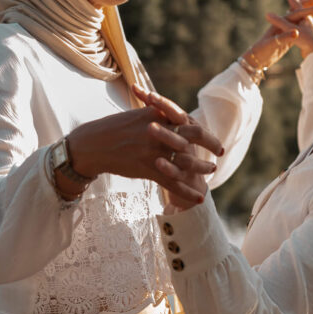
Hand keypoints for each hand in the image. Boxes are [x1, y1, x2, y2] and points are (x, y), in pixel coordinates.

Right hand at [66, 100, 222, 206]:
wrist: (91, 144)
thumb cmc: (112, 129)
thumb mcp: (136, 115)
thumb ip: (156, 115)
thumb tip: (172, 116)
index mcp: (156, 115)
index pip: (187, 120)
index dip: (202, 128)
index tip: (210, 133)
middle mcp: (158, 131)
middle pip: (193, 137)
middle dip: (210, 143)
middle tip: (221, 151)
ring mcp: (153, 151)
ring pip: (185, 162)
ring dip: (201, 168)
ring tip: (211, 171)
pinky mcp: (146, 169)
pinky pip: (172, 183)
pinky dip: (187, 191)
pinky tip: (199, 198)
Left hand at [244, 0, 312, 70]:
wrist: (255, 59)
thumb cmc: (262, 50)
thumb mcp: (273, 43)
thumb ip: (284, 37)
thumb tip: (296, 33)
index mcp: (280, 23)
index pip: (297, 13)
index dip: (310, 10)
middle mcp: (283, 25)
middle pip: (299, 12)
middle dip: (310, 5)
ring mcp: (285, 32)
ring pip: (300, 20)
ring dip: (310, 13)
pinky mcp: (286, 40)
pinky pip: (299, 30)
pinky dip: (307, 28)